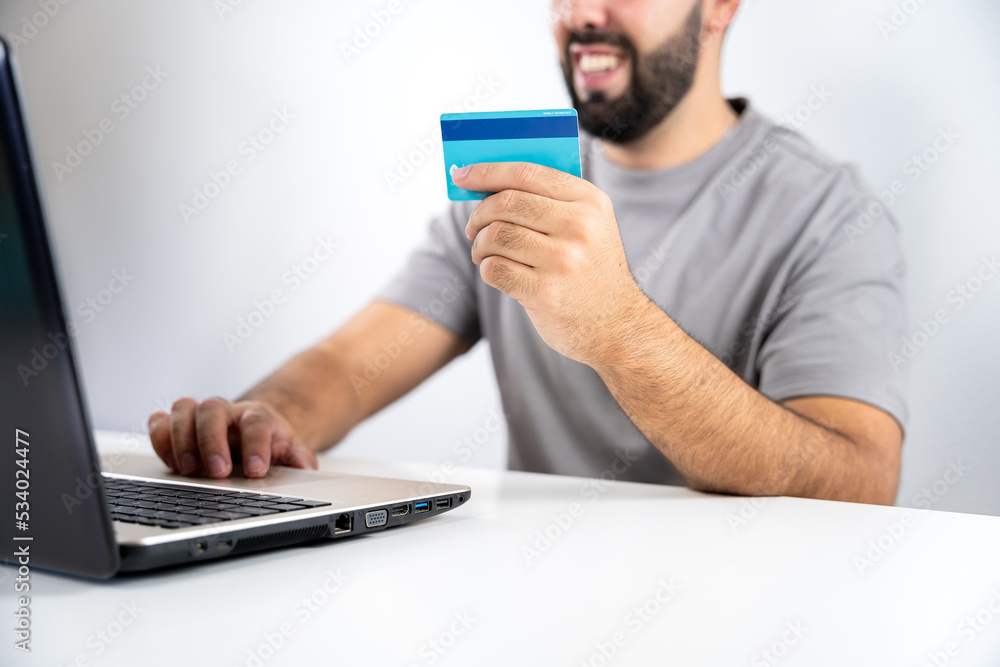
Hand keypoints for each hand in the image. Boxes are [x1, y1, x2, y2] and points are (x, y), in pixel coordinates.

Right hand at [148, 397, 317, 477]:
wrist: (256, 434)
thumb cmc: (271, 446)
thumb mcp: (292, 455)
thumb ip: (300, 463)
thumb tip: (306, 472)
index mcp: (259, 417)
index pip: (256, 423)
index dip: (256, 445)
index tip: (256, 471)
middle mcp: (227, 412)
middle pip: (213, 409)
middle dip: (212, 441)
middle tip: (218, 472)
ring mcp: (200, 416)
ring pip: (183, 408)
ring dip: (181, 439)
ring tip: (189, 470)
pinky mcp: (178, 426)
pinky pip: (159, 421)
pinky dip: (160, 439)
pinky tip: (170, 463)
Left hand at [455, 162, 644, 365]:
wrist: (617, 325)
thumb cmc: (591, 270)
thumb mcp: (590, 225)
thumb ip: (550, 201)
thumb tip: (489, 183)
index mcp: (589, 202)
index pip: (527, 174)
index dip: (488, 172)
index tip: (462, 176)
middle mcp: (579, 227)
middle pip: (506, 203)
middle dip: (479, 214)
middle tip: (472, 226)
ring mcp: (562, 261)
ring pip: (496, 235)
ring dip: (479, 244)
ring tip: (483, 252)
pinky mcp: (545, 292)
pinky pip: (495, 269)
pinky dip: (487, 269)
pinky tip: (496, 271)